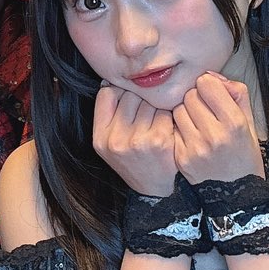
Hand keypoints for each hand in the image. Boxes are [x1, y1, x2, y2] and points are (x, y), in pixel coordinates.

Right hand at [92, 85, 180, 199]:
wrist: (154, 190)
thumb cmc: (133, 160)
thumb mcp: (109, 142)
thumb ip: (108, 113)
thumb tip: (111, 79)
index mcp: (99, 138)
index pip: (107, 93)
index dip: (120, 91)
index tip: (129, 100)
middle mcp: (115, 139)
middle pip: (129, 94)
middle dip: (140, 99)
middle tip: (145, 113)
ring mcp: (137, 140)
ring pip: (148, 100)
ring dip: (155, 106)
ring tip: (155, 121)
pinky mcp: (159, 140)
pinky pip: (164, 111)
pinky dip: (168, 115)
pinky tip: (167, 128)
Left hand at [171, 73, 261, 184]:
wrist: (237, 195)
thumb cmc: (244, 155)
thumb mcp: (249, 123)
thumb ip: (235, 94)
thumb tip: (211, 75)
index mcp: (234, 123)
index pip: (207, 84)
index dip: (208, 86)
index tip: (212, 93)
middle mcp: (214, 135)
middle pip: (190, 95)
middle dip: (196, 98)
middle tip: (204, 109)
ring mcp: (195, 148)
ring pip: (178, 110)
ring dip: (185, 112)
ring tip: (197, 123)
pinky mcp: (181, 158)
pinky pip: (173, 129)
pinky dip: (180, 130)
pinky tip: (191, 137)